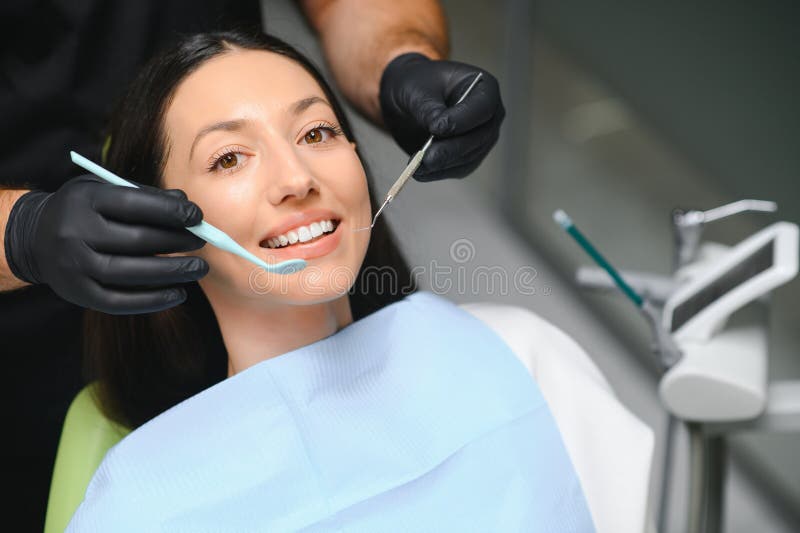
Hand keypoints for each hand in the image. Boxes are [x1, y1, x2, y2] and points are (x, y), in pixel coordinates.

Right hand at [4, 174, 208, 313]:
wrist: (35, 238)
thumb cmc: (84, 211)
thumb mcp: (104, 191)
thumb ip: (144, 196)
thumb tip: (186, 205)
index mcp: (84, 200)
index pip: (134, 204)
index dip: (170, 211)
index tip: (197, 217)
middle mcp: (74, 232)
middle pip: (136, 240)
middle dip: (176, 241)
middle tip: (201, 241)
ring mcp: (73, 266)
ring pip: (130, 272)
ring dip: (172, 272)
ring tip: (199, 268)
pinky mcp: (77, 293)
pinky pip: (119, 301)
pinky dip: (152, 300)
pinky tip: (178, 293)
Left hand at [379, 53, 504, 180]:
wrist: (407, 101)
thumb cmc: (416, 85)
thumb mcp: (418, 91)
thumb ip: (430, 109)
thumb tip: (438, 129)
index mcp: (484, 87)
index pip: (483, 107)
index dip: (462, 120)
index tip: (436, 128)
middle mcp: (490, 115)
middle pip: (479, 137)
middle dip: (451, 149)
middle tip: (426, 157)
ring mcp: (482, 139)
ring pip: (468, 157)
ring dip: (443, 164)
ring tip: (417, 166)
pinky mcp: (468, 157)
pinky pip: (458, 169)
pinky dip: (439, 173)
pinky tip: (419, 172)